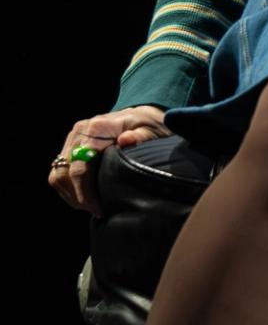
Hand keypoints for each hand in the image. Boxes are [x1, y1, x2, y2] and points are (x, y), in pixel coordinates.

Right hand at [48, 105, 169, 215]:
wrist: (142, 114)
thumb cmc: (149, 124)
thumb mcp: (152, 129)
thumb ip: (141, 136)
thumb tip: (126, 141)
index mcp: (96, 128)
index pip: (80, 167)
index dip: (85, 192)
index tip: (98, 208)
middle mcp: (79, 132)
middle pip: (64, 172)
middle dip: (78, 197)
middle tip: (96, 211)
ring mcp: (73, 139)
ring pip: (58, 174)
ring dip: (71, 194)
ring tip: (91, 207)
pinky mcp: (71, 146)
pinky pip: (60, 171)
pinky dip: (69, 188)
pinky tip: (86, 197)